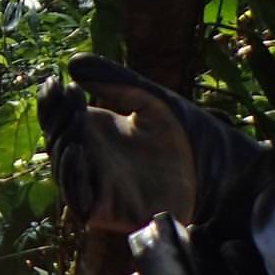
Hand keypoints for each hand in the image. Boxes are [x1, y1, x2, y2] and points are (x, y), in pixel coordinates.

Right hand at [38, 55, 259, 236]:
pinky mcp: (108, 212)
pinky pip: (78, 199)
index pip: (60, 118)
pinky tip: (77, 152)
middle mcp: (93, 160)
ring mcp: (98, 186)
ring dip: (62, 144)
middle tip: (71, 96)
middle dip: (58, 118)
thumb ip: (116, 82)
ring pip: (62, 169)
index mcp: (98, 132)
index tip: (55, 81)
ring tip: (74, 120)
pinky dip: (71, 177)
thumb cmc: (190, 139)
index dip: (52, 101)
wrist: (222, 175)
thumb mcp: (151, 102)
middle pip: (57, 140)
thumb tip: (72, 63)